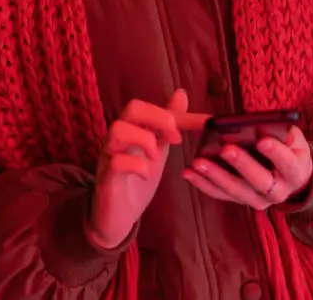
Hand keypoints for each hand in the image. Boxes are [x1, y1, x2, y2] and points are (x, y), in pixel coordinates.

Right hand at [87, 89, 208, 248]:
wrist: (117, 218)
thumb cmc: (136, 180)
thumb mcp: (158, 148)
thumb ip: (167, 124)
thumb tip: (180, 94)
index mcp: (131, 129)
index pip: (150, 106)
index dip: (179, 112)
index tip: (205, 123)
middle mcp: (116, 138)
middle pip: (132, 108)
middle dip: (160, 118)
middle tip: (176, 138)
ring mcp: (109, 157)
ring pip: (118, 130)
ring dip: (145, 139)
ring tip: (157, 156)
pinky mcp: (107, 179)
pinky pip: (116, 162)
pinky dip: (136, 164)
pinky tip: (146, 174)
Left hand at [182, 125, 312, 210]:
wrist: (292, 177)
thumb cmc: (291, 150)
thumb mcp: (294, 138)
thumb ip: (282, 132)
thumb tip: (263, 124)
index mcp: (295, 173)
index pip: (287, 163)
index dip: (275, 152)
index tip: (262, 140)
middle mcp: (279, 192)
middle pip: (259, 181)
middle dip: (242, 164)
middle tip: (226, 149)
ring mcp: (259, 200)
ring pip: (236, 191)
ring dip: (216, 176)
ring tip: (198, 162)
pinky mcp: (241, 201)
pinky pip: (221, 194)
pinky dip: (204, 184)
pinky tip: (189, 173)